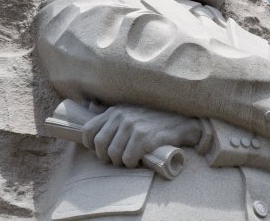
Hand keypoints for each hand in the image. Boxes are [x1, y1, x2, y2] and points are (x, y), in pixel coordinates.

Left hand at [82, 104, 201, 167]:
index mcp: (115, 110)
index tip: (102, 150)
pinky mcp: (144, 136)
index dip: (91, 145)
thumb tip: (91, 107)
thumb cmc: (154, 119)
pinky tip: (140, 159)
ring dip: (121, 162)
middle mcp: (121, 115)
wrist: (181, 122)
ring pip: (113, 154)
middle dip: (106, 157)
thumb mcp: (130, 110)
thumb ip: (112, 113)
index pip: (88, 130)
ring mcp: (133, 125)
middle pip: (99, 144)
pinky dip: (133, 163)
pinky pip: (128, 158)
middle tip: (118, 158)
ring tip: (131, 159)